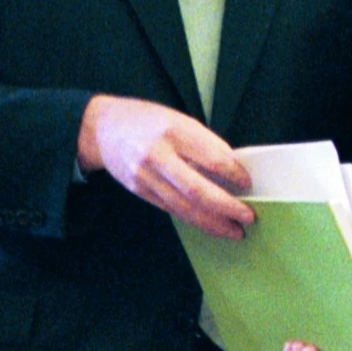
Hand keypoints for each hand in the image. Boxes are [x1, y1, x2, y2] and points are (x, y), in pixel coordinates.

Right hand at [81, 95, 253, 237]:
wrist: (103, 128)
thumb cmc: (147, 121)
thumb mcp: (179, 120)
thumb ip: (205, 144)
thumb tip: (233, 169)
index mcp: (174, 132)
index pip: (212, 159)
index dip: (234, 175)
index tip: (247, 183)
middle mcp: (158, 155)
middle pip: (198, 190)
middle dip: (227, 207)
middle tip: (248, 216)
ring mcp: (145, 176)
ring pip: (184, 207)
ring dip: (212, 223)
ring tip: (234, 230)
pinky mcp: (139, 190)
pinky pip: (171, 209)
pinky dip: (193, 219)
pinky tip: (210, 224)